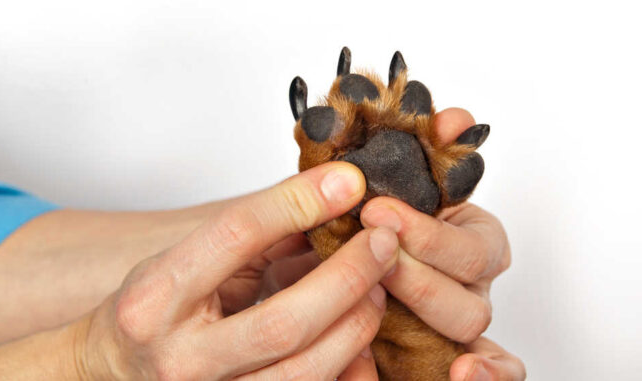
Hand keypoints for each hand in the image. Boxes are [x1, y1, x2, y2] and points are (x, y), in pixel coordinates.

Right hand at [77, 162, 401, 379]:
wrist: (110, 373)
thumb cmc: (147, 312)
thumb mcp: (183, 259)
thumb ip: (249, 235)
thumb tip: (325, 202)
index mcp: (156, 299)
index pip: (236, 236)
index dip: (299, 204)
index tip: (346, 183)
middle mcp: (181, 358)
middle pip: (285, 320)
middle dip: (348, 276)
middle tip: (382, 243)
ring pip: (306, 371)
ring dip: (356, 323)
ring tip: (376, 287)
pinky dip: (345, 362)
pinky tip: (357, 331)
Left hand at [360, 108, 524, 379]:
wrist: (330, 270)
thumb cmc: (373, 225)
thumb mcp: (387, 185)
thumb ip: (421, 152)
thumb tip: (453, 118)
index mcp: (469, 240)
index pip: (473, 242)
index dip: (428, 229)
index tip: (377, 208)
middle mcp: (470, 283)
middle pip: (471, 284)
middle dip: (419, 267)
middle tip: (372, 244)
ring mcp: (459, 322)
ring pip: (469, 324)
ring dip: (426, 305)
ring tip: (378, 289)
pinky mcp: (444, 354)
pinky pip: (491, 368)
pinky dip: (486, 372)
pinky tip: (462, 371)